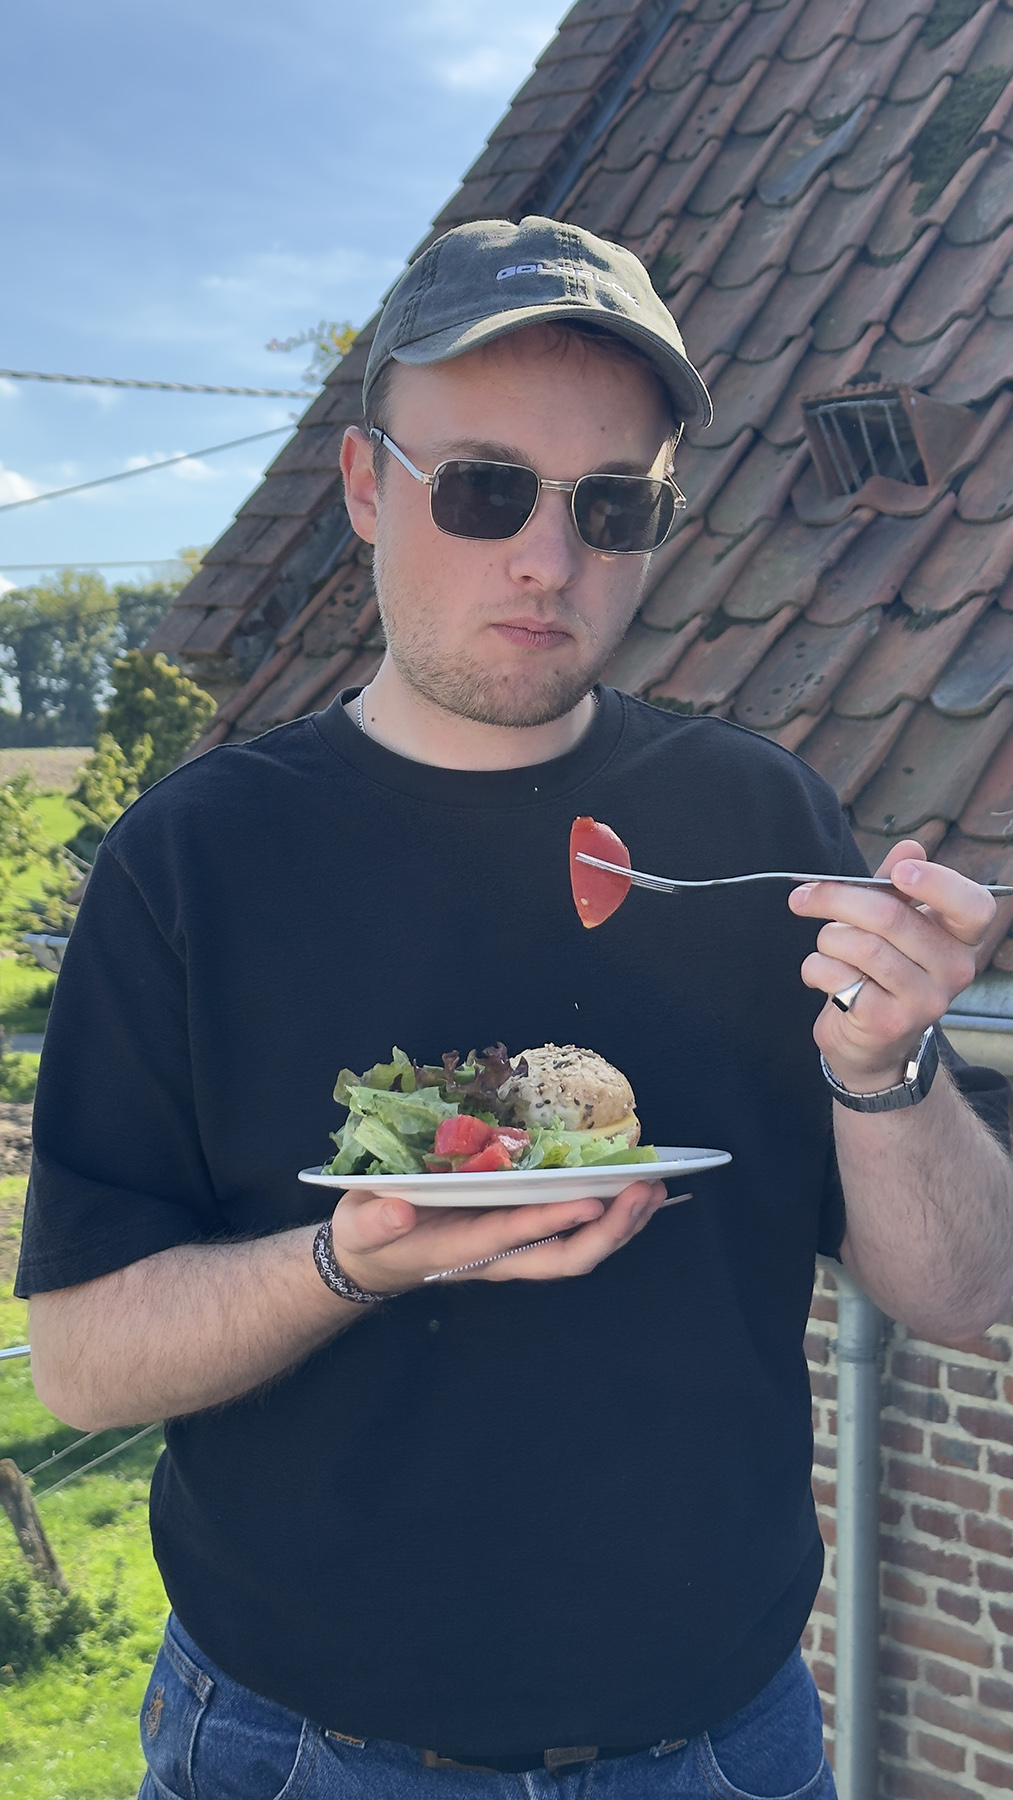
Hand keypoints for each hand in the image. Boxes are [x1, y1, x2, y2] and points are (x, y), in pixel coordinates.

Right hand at [329, 1178, 669, 1293]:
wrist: (374, 1258)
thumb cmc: (369, 1237)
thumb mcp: (361, 1226)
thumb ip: (376, 1221)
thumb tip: (395, 1212)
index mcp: (462, 1249)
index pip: (515, 1238)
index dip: (553, 1221)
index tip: (590, 1200)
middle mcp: (500, 1254)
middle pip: (566, 1255)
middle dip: (610, 1229)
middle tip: (645, 1191)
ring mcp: (515, 1247)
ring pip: (578, 1247)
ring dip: (619, 1223)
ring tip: (654, 1190)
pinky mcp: (521, 1233)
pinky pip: (573, 1231)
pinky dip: (607, 1213)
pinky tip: (630, 1190)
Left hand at [787, 839, 994, 1091]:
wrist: (869, 1044)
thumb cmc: (879, 973)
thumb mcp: (890, 927)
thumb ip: (895, 888)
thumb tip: (910, 845)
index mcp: (960, 939)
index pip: (974, 907)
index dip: (938, 883)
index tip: (898, 872)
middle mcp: (953, 971)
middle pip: (891, 917)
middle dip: (836, 898)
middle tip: (803, 897)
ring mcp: (924, 1001)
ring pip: (860, 946)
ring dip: (827, 939)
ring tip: (826, 948)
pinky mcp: (888, 1022)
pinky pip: (838, 976)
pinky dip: (816, 968)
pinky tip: (822, 976)